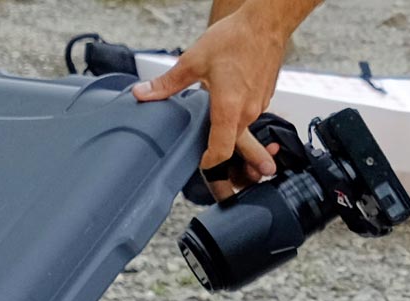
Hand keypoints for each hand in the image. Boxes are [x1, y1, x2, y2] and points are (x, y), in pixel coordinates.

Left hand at [132, 7, 290, 191]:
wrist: (266, 24)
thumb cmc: (236, 38)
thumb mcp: (194, 60)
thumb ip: (168, 83)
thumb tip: (143, 94)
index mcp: (229, 109)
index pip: (221, 151)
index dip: (208, 164)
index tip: (199, 165)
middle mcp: (247, 112)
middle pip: (236, 147)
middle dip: (226, 156)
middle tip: (221, 167)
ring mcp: (258, 106)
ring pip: (242, 131)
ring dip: (231, 135)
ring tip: (220, 133)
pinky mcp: (264, 98)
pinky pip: (249, 116)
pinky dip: (239, 119)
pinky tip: (228, 107)